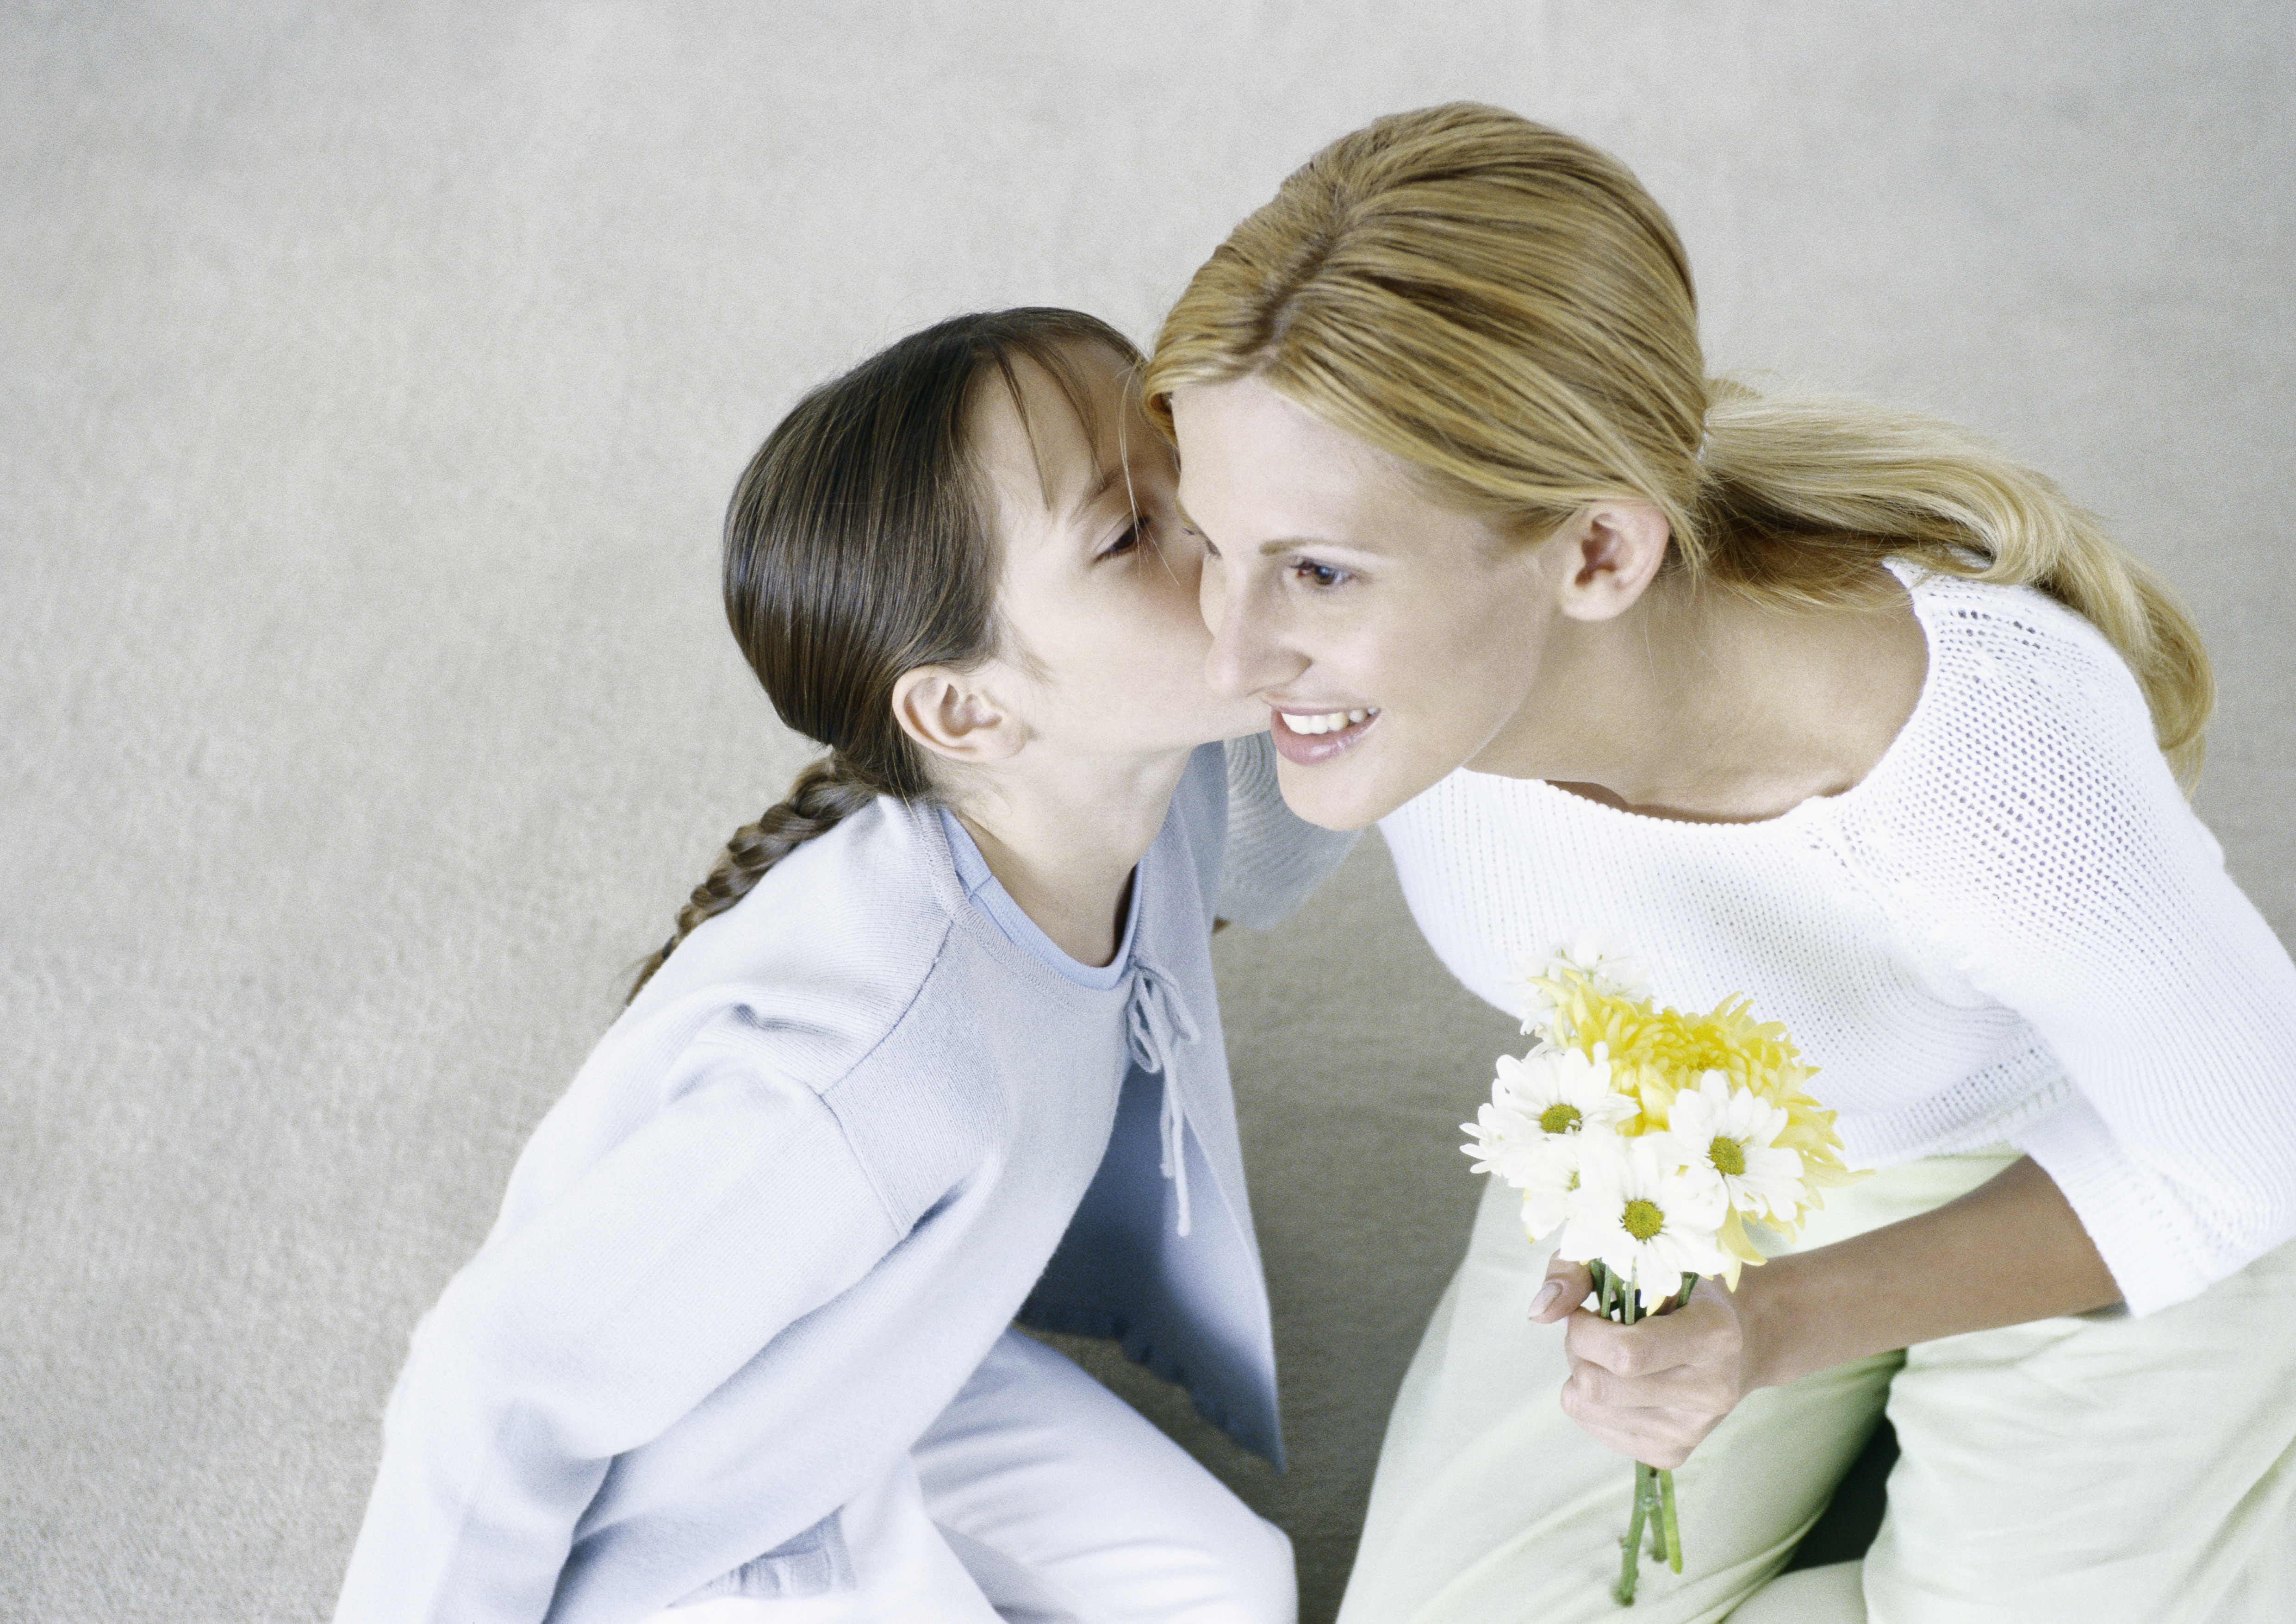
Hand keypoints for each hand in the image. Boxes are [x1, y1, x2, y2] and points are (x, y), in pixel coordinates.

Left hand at [1529, 1258, 1754, 1469]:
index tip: (1586, 1311)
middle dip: (1577, 1350)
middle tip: (1591, 1331)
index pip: (1627, 1354)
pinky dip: (1591, 1400)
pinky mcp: (1672, 1454)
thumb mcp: (1639, 1261)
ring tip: (1607, 1355)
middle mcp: (1709, 1391)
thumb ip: (1580, 1271)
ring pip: (1588, 1409)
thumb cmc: (1681, 1291)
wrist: (1741, 1343)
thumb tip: (1539, 1312)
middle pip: (1598, 1386)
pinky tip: (1620, 1381)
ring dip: (1580, 1373)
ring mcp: (1691, 1430)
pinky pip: (1595, 1429)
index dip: (1585, 1331)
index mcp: (1713, 1335)